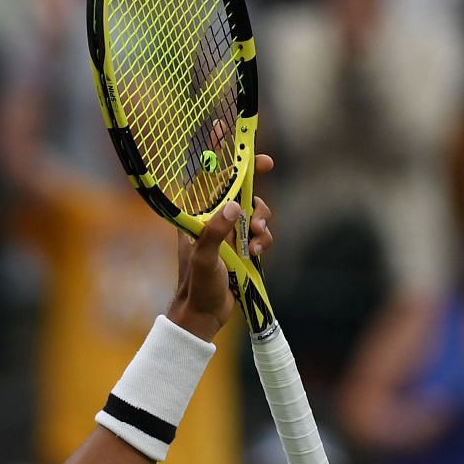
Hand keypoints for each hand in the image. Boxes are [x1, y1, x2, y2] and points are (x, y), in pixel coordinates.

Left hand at [166, 154, 272, 339]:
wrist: (204, 314)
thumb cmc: (197, 285)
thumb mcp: (204, 257)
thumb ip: (216, 231)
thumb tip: (235, 206)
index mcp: (197, 217)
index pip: (211, 179)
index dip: (228, 158)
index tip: (248, 149)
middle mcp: (213, 220)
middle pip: (240, 191)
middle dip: (255, 190)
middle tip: (267, 172)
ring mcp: (229, 234)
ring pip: (254, 213)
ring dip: (262, 222)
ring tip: (256, 241)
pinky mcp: (242, 248)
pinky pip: (260, 234)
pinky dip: (264, 240)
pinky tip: (257, 252)